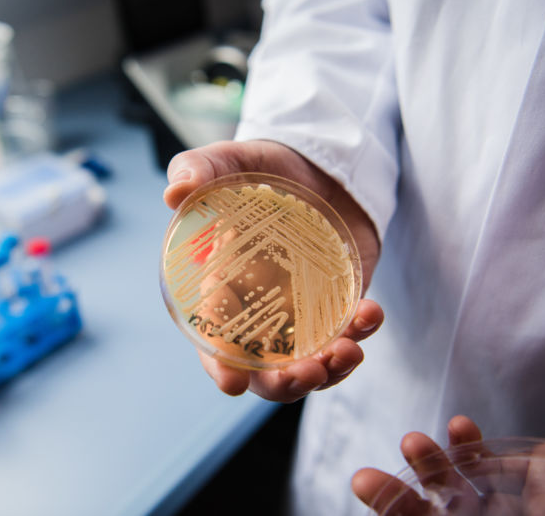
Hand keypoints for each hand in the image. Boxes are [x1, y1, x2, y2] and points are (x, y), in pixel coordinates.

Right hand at [164, 140, 382, 401]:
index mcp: (223, 291)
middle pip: (265, 369)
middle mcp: (259, 313)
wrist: (317, 164)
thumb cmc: (261, 168)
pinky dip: (360, 334)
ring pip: (309, 363)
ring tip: (349, 351)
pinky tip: (370, 314)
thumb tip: (174, 192)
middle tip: (308, 372)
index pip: (214, 341)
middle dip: (284, 383)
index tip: (233, 383)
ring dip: (329, 371)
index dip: (219, 366)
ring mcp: (300, 314)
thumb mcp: (230, 161)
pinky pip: (346, 334)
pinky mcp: (336, 306)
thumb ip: (200, 170)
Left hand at [352, 414, 544, 514]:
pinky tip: (462, 426)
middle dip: (399, 506)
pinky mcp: (520, 484)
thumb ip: (543, 504)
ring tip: (412, 440)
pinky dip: (470, 449)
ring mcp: (508, 514)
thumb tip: (489, 495)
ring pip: (455, 496)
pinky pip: (485, 469)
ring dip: (431, 468)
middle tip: (361, 479)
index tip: (381, 501)